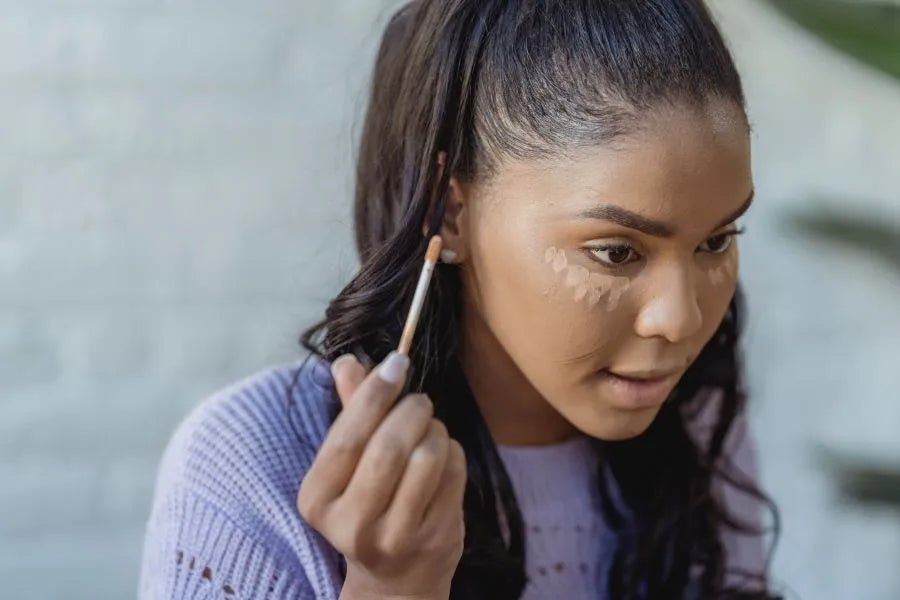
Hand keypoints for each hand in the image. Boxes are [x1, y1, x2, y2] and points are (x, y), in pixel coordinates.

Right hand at [297, 351, 466, 599]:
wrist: (394, 579)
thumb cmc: (366, 505)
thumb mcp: (346, 465)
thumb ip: (348, 410)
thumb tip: (348, 360)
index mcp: (317, 500)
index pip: (347, 437)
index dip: (374, 393)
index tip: (396, 361)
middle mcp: (351, 525)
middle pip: (390, 447)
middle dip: (411, 410)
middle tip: (419, 401)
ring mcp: (397, 537)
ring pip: (427, 457)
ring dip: (434, 430)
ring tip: (429, 430)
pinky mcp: (436, 538)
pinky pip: (454, 472)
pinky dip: (452, 451)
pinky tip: (442, 456)